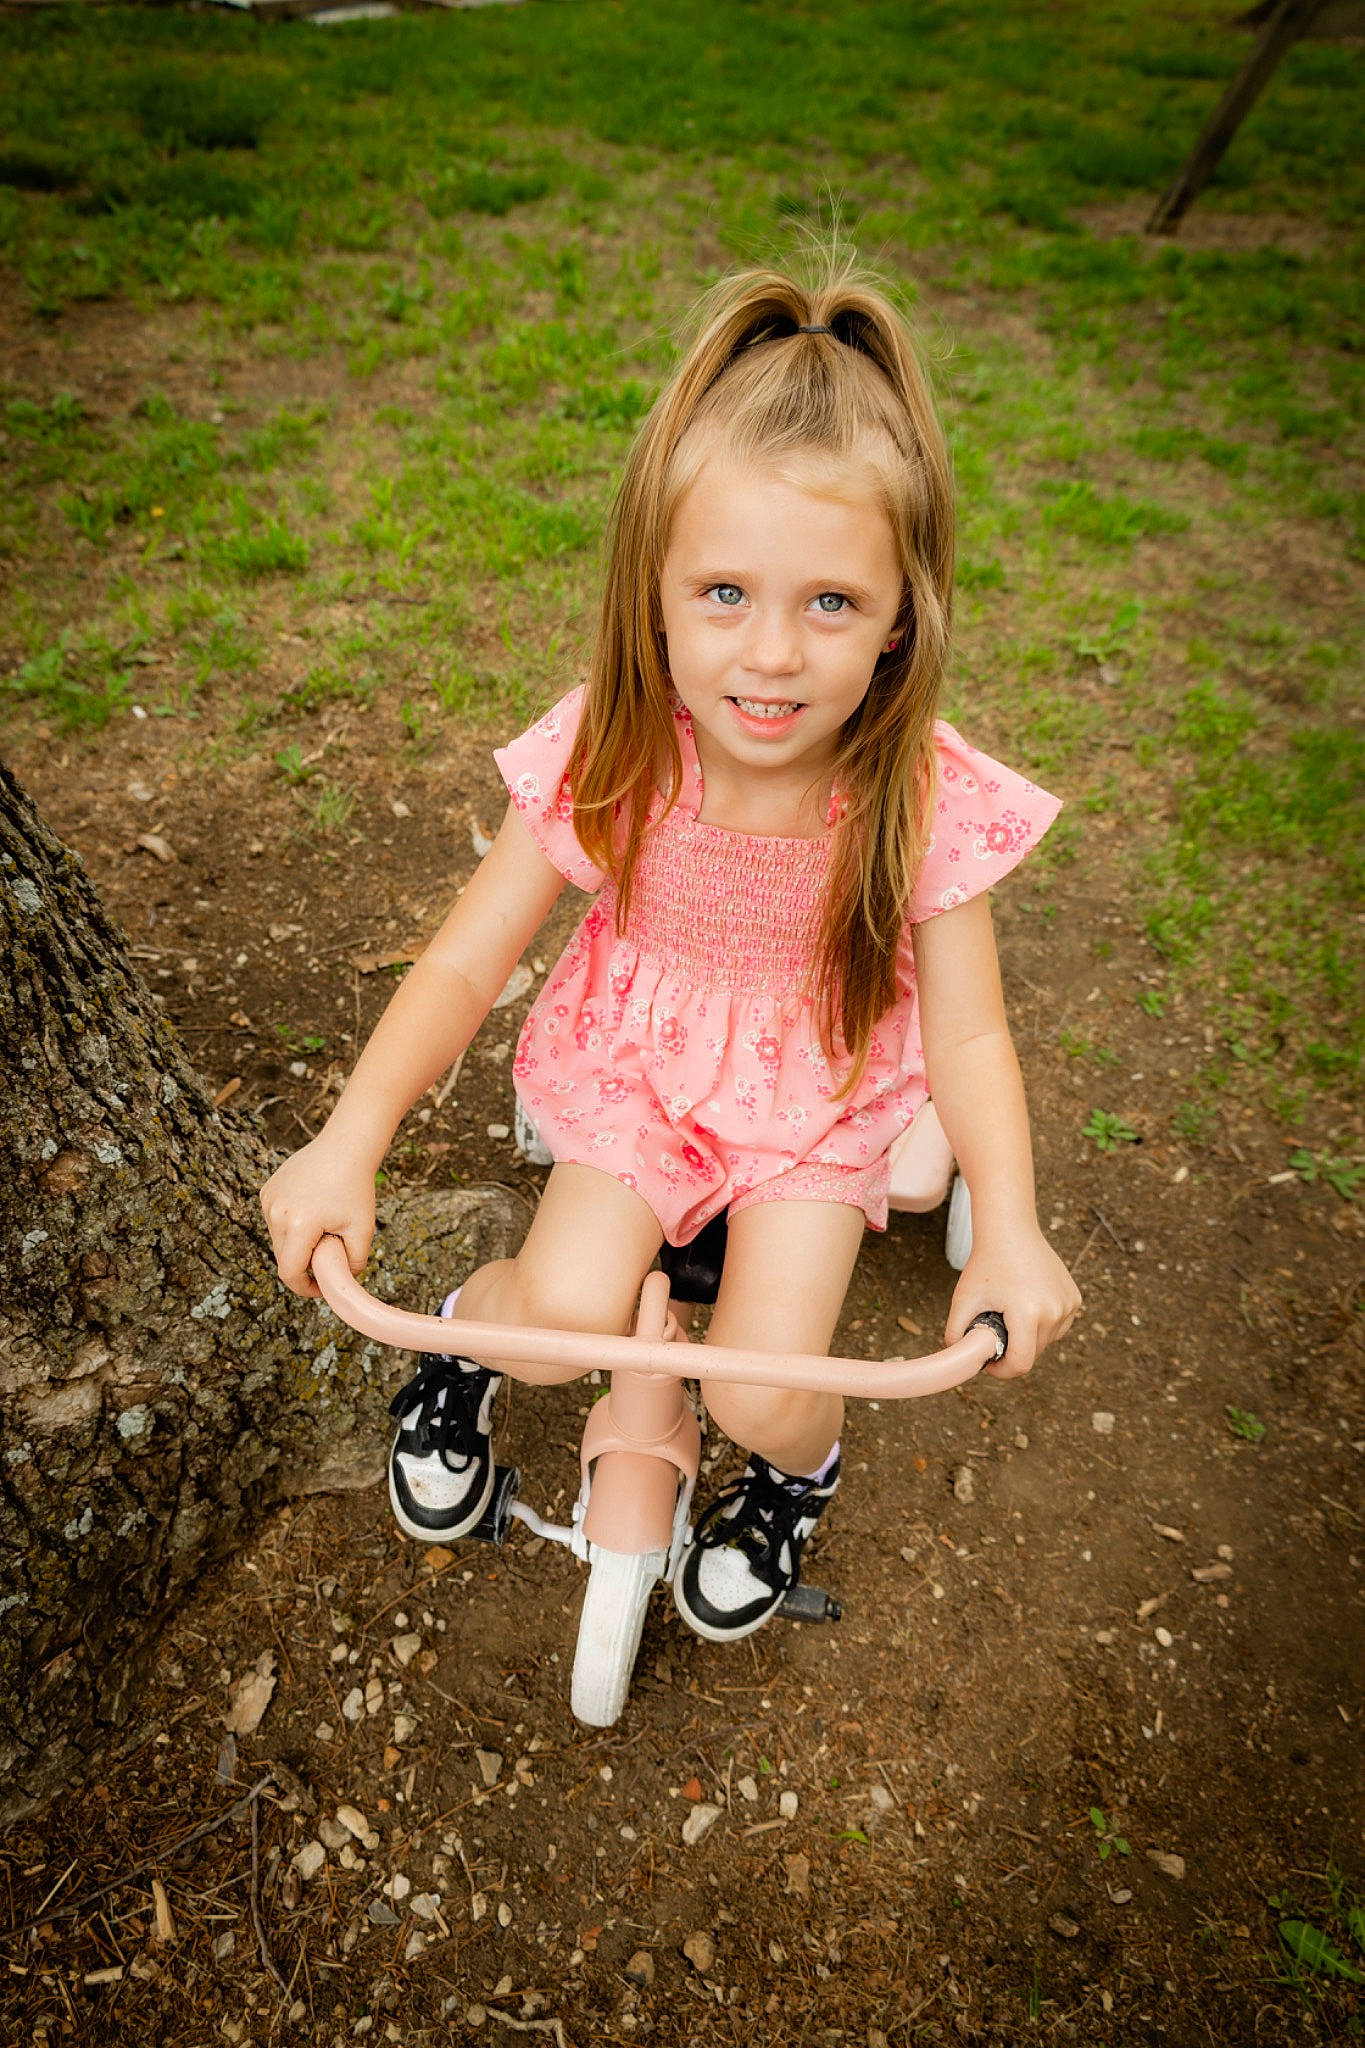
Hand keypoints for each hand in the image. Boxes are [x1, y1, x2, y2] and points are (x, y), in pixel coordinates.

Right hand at [260, 1137, 376, 1299]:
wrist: (345, 1148)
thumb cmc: (357, 1188)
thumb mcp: (363, 1230)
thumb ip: (352, 1265)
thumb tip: (338, 1283)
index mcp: (299, 1224)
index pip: (290, 1272)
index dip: (305, 1288)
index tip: (321, 1288)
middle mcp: (276, 1212)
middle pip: (283, 1258)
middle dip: (304, 1264)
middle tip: (330, 1253)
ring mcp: (268, 1200)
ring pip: (278, 1240)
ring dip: (297, 1243)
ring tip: (323, 1224)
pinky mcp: (266, 1191)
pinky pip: (276, 1221)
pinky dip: (291, 1225)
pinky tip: (312, 1209)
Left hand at [944, 1221, 1080, 1379]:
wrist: (1010, 1231)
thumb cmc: (986, 1264)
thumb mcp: (963, 1299)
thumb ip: (955, 1333)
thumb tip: (958, 1359)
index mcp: (1028, 1313)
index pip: (1021, 1363)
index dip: (1002, 1371)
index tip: (989, 1363)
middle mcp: (1054, 1311)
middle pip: (1033, 1354)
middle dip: (1013, 1350)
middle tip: (995, 1331)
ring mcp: (1068, 1304)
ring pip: (1046, 1341)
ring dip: (1028, 1337)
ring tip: (1010, 1312)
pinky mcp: (1075, 1299)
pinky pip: (1057, 1326)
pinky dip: (1042, 1324)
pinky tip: (1027, 1303)